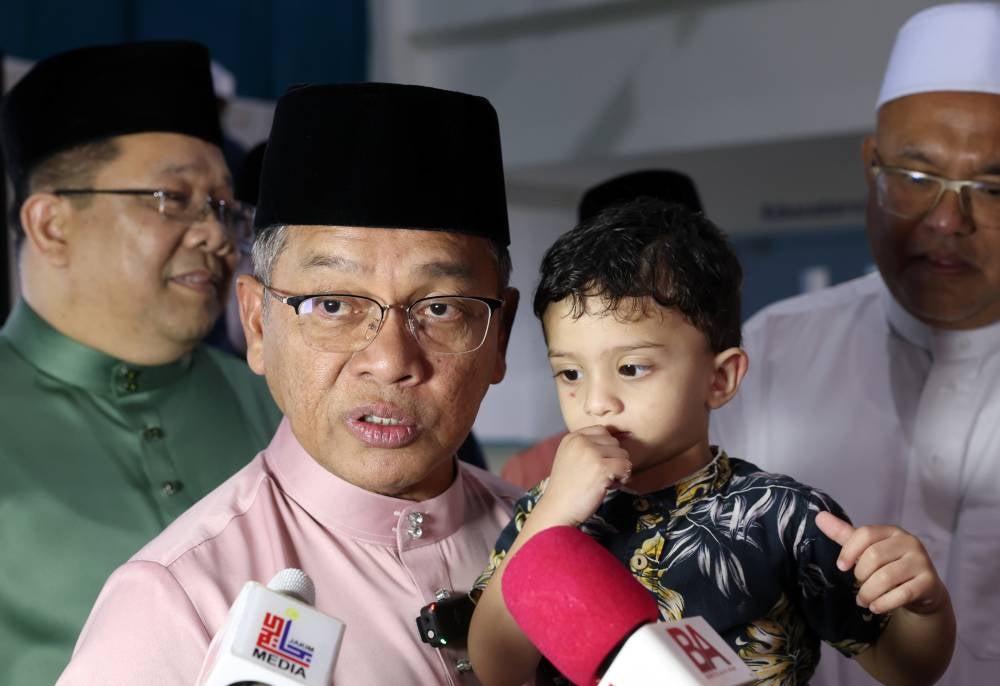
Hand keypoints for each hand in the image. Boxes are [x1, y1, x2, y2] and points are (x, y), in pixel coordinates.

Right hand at [536, 426, 631, 526]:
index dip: (606, 448)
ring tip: (604, 482)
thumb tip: (617, 444)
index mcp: (572, 437)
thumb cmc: (567, 489)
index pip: (602, 431)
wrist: (557, 509)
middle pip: (614, 442)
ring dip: (619, 469)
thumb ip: (587, 447)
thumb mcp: (570, 458)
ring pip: (623, 454)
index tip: (597, 464)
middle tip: (601, 476)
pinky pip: (626, 467)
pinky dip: (622, 478)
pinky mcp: (601, 467)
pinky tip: (610, 486)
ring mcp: (591, 453)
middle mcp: (581, 441)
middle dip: (613, 459)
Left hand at [815, 511, 948, 615]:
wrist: (924, 589)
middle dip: (860, 576)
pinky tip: (875, 607)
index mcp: (892, 531)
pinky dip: (883, 603)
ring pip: (886, 577)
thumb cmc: (889, 565)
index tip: (841, 566)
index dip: (849, 551)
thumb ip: (844, 535)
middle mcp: (910, 542)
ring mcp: (922, 562)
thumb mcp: (866, 549)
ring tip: (863, 600)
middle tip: (857, 586)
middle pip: (873, 556)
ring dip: (868, 593)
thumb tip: (819, 517)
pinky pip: (902, 594)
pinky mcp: (929, 582)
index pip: (865, 534)